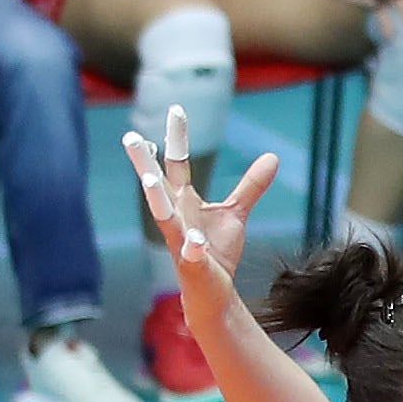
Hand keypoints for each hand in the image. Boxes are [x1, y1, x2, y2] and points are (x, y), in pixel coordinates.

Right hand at [121, 104, 279, 300]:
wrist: (214, 292)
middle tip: (130, 137)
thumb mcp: (235, 213)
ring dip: (155, 199)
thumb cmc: (216, 251)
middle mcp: (176, 217)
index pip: (176, 164)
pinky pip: (190, 254)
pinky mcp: (192, 265)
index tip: (177, 109)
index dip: (177, 138)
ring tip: (148, 180)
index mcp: (183, 201)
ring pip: (164, 218)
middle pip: (157, 185)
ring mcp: (180, 241)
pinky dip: (192, 247)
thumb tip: (272, 156)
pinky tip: (195, 242)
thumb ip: (250, 186)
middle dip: (143, 162)